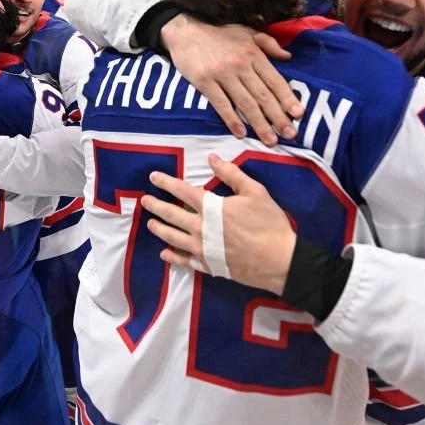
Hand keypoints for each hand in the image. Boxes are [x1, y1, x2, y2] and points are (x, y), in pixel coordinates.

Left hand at [141, 153, 296, 295]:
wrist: (279, 260)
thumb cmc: (269, 223)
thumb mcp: (254, 191)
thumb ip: (231, 174)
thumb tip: (212, 158)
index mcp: (211, 208)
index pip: (182, 191)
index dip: (167, 183)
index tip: (154, 177)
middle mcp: (200, 228)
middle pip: (172, 215)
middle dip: (156, 206)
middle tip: (145, 201)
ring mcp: (202, 249)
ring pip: (173, 238)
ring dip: (160, 229)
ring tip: (150, 224)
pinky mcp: (208, 265)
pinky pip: (184, 261)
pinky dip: (172, 257)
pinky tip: (165, 254)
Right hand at [159, 15, 300, 146]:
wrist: (185, 29)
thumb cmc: (218, 32)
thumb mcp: (247, 31)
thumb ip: (268, 44)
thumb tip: (288, 57)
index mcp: (253, 54)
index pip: (275, 80)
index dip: (288, 98)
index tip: (299, 114)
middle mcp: (241, 65)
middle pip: (263, 96)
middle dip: (278, 117)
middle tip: (290, 134)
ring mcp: (222, 74)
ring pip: (246, 103)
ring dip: (259, 124)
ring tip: (271, 140)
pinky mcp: (205, 82)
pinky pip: (222, 104)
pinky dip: (232, 120)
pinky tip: (241, 133)